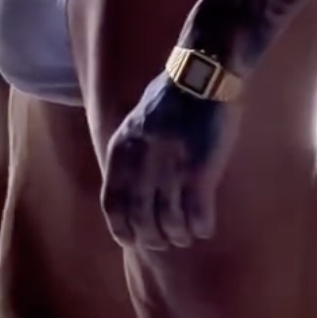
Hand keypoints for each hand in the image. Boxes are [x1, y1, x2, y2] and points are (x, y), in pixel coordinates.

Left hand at [101, 73, 240, 250]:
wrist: (202, 74)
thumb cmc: (172, 97)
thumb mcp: (136, 123)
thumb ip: (131, 155)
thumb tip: (131, 192)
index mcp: (122, 150)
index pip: (112, 205)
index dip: (121, 230)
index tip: (131, 242)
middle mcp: (141, 163)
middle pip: (141, 220)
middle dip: (153, 239)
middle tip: (164, 243)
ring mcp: (171, 168)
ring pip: (171, 222)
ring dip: (179, 236)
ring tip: (186, 237)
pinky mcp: (200, 170)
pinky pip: (198, 214)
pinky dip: (201, 227)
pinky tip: (205, 228)